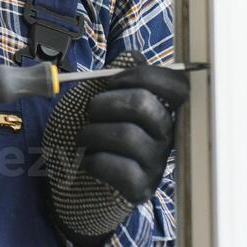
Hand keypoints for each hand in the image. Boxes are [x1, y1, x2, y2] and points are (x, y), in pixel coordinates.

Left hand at [42, 50, 190, 246]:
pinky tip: (88, 161)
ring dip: (91, 132)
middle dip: (104, 103)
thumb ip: (116, 75)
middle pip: (144, 104)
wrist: (67, 176)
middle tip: (90, 112)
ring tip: (83, 138)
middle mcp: (166, 136)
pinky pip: (116, 166)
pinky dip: (92, 160)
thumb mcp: (95, 95)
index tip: (112, 81)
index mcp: (161, 109)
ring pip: (126, 135)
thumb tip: (134, 57)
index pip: (179, 86)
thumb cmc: (87, 131)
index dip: (146, 75)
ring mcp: (156, 164)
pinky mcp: (141, 188)